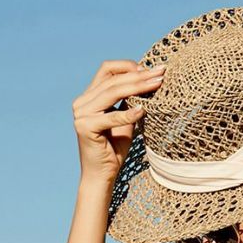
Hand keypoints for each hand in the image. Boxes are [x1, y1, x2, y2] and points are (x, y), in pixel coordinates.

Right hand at [72, 59, 165, 183]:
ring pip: (113, 92)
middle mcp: (82, 103)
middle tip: (160, 73)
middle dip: (139, 75)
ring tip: (157, 85)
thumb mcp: (124, 119)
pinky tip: (143, 110)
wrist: (102, 176)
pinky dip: (128, 113)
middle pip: (113, 80)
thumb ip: (129, 100)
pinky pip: (112, 117)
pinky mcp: (85, 127)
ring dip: (137, 87)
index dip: (128, 66)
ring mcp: (81, 114)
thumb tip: (147, 79)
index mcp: (88, 97)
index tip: (150, 70)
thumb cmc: (113, 150)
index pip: (107, 70)